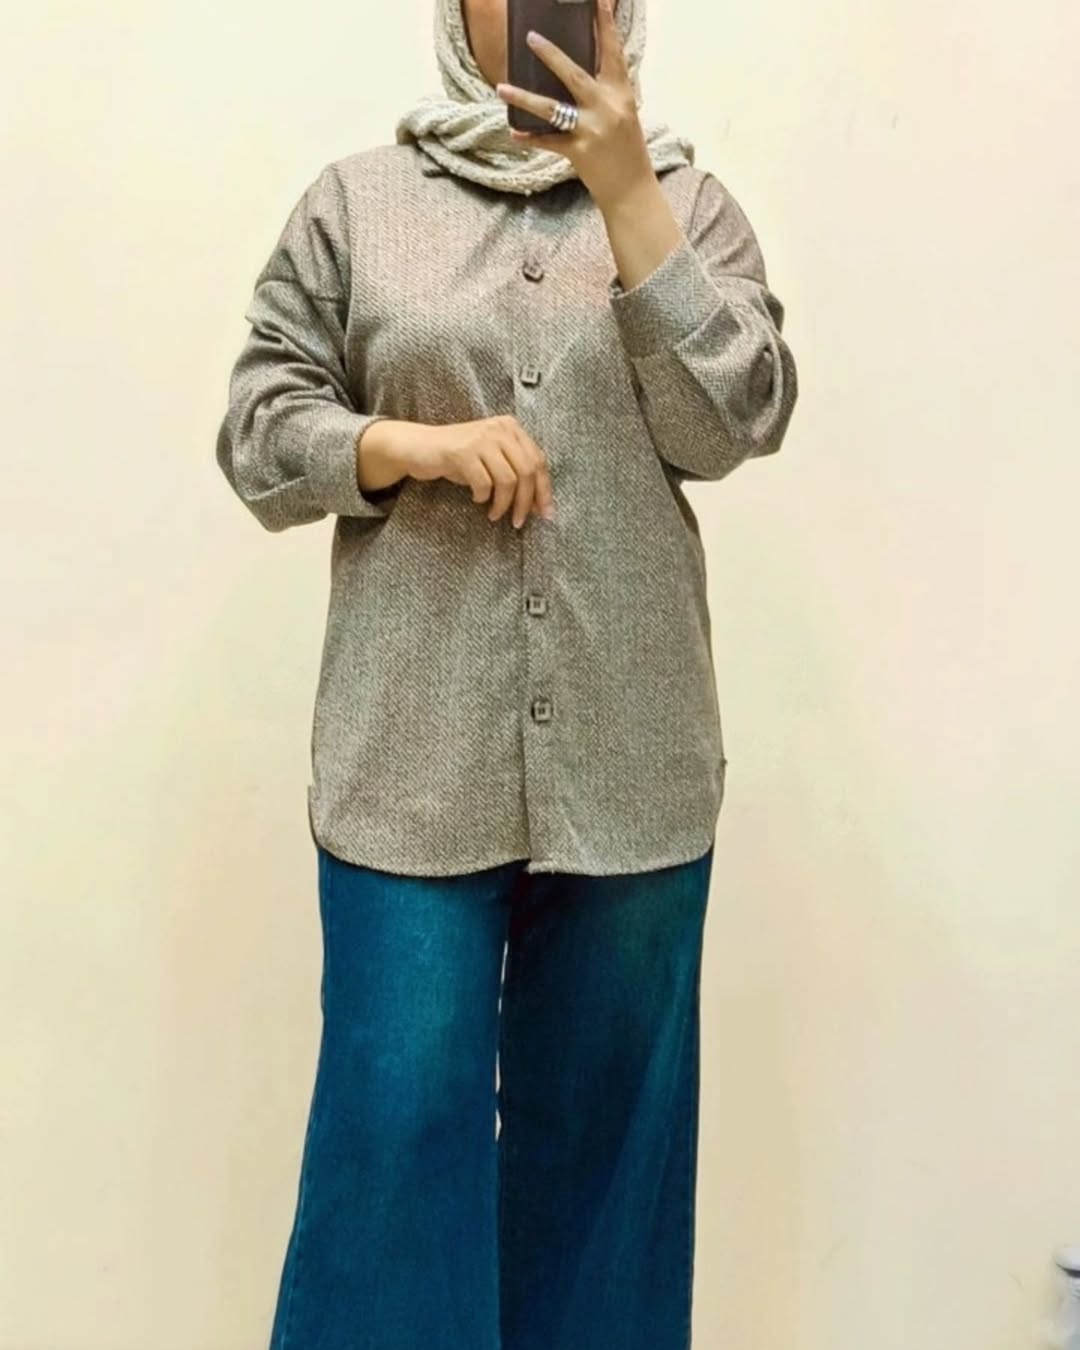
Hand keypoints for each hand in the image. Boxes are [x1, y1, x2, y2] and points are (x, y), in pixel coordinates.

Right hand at [409, 416, 555, 527]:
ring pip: (508, 480)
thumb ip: (514, 473)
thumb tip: (536, 505)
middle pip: (527, 471)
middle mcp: (499, 428)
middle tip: (518, 521)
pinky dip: (483, 497)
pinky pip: (484, 483)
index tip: (544, 514)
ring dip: (503, 504)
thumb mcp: (491, 459)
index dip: (544, 490)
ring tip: (494, 514)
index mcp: (511, 427)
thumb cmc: (458, 458)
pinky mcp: (462, 451)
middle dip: (525, 502)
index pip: (538, 460)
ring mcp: (481, 438)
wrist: (419, 447)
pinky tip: (476, 499)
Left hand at [495, 0, 653, 209]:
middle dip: (551, 55)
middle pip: (574, 75)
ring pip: (552, 108)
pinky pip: (548, 142)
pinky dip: (530, 138)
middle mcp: (607, 108)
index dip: (604, 25)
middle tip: (530, 36)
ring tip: (501, 88)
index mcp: (621, 93)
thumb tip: (575, 72)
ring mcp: (592, 130)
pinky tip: (513, 133)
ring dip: (524, 97)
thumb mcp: (623, 113)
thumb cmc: (627, 150)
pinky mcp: (579, 152)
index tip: (596, 1)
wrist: (632, 190)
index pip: (612, 52)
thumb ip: (605, 91)